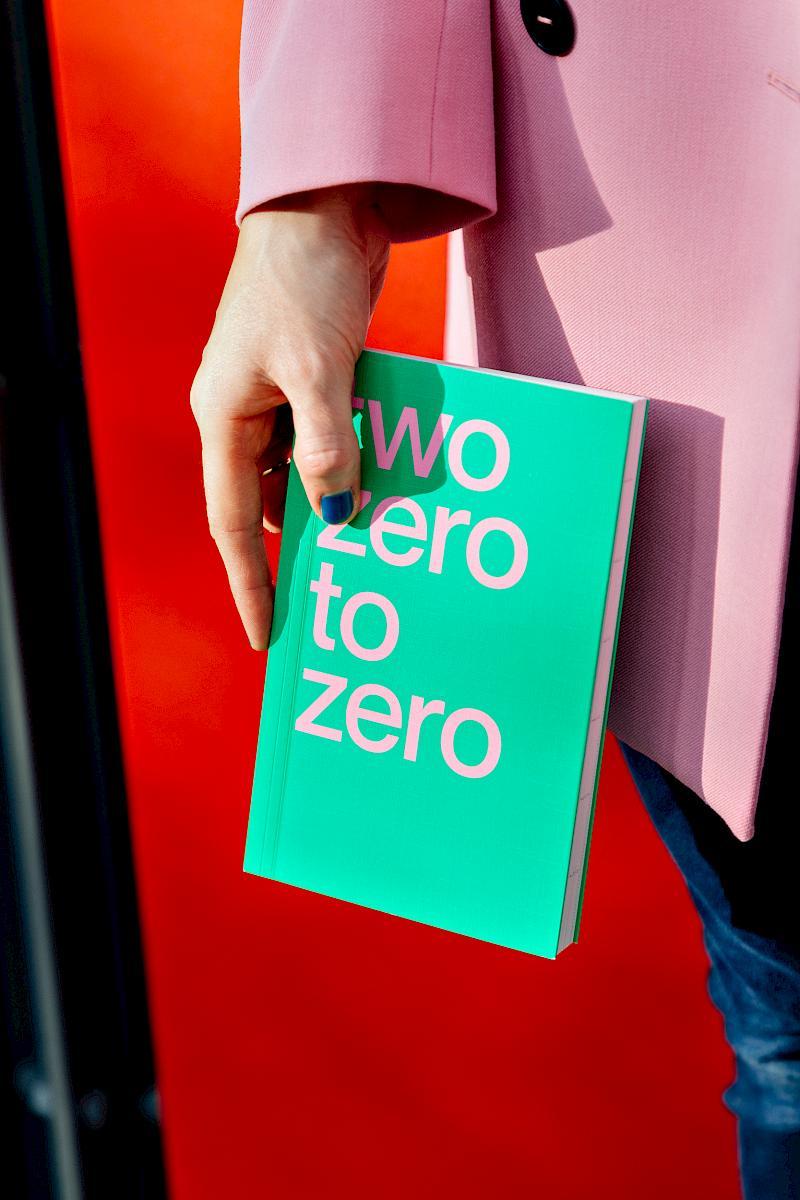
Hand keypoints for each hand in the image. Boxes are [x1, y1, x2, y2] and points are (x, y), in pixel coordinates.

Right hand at [190, 184, 390, 648]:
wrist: (325, 207)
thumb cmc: (305, 282)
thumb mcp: (317, 373)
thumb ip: (326, 451)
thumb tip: (336, 517)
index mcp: (223, 418)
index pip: (234, 522)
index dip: (250, 582)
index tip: (266, 633)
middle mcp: (241, 413)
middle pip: (266, 504)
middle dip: (297, 550)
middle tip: (331, 598)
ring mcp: (276, 394)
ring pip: (300, 473)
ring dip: (332, 503)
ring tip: (367, 546)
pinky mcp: (309, 377)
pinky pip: (324, 439)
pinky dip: (349, 463)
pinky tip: (380, 481)